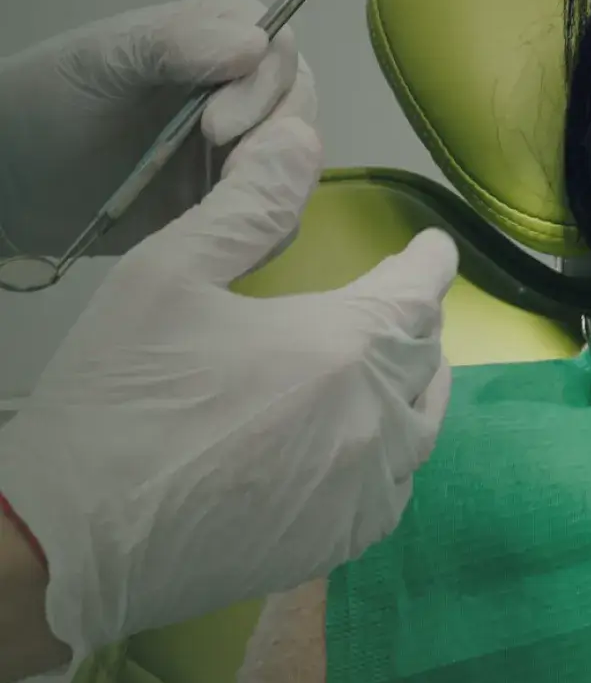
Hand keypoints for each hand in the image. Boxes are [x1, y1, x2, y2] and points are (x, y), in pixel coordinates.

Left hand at [0, 0, 314, 258]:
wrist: (14, 183)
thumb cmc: (49, 106)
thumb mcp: (104, 60)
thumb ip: (176, 42)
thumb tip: (256, 43)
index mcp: (215, 39)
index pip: (279, 49)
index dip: (263, 86)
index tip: (216, 126)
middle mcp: (241, 89)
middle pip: (298, 103)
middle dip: (270, 133)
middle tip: (220, 161)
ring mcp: (243, 147)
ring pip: (298, 158)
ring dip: (272, 179)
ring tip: (219, 201)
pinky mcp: (237, 201)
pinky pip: (279, 210)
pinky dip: (264, 221)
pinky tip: (222, 229)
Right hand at [0, 115, 457, 656]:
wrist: (68, 542)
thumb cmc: (113, 400)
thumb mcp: (165, 274)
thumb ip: (247, 206)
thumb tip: (302, 141)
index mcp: (343, 348)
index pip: (420, 292)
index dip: (429, 262)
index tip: (430, 248)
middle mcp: (374, 422)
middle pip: (423, 355)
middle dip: (414, 319)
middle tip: (398, 300)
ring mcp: (363, 490)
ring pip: (422, 422)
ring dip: (414, 383)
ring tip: (396, 361)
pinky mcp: (338, 542)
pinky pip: (396, 488)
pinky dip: (393, 452)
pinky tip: (366, 441)